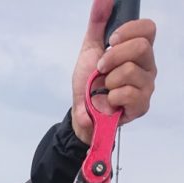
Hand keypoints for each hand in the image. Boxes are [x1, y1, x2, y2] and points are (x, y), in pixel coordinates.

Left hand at [71, 0, 156, 143]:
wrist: (81, 111)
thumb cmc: (89, 82)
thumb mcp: (90, 48)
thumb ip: (98, 22)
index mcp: (139, 50)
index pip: (148, 29)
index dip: (129, 31)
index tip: (111, 40)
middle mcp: (148, 67)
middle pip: (141, 47)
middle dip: (113, 57)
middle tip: (101, 68)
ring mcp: (146, 86)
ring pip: (131, 71)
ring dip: (109, 80)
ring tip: (104, 88)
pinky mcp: (141, 106)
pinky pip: (129, 94)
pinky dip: (111, 97)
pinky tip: (109, 101)